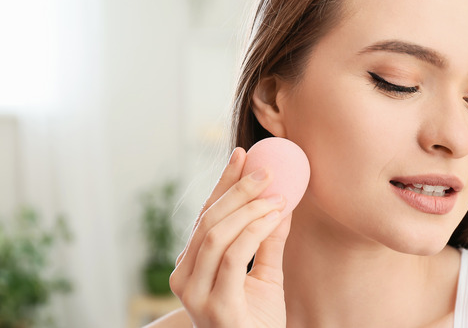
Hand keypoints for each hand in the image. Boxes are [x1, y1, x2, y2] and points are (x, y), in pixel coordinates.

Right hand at [169, 148, 289, 326]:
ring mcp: (196, 293)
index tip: (243, 156)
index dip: (223, 184)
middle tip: (266, 170)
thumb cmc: (258, 322)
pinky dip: (255, 229)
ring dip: (249, 207)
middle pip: (207, 220)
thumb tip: (281, 202)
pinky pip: (234, 254)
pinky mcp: (216, 304)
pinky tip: (274, 215)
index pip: (204, 217)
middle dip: (237, 189)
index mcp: (191, 268)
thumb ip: (269, 241)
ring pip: (217, 234)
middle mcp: (185, 279)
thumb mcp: (266, 275)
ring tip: (277, 195)